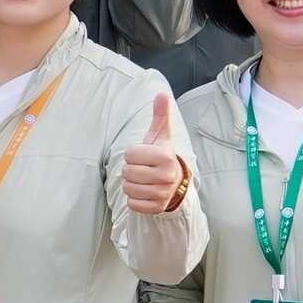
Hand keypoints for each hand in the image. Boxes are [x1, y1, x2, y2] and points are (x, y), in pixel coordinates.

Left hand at [117, 89, 188, 215]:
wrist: (175, 182)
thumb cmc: (161, 156)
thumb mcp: (160, 136)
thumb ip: (160, 115)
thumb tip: (162, 93)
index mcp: (165, 156)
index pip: (129, 154)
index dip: (133, 154)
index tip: (144, 156)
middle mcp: (166, 176)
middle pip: (126, 172)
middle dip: (131, 169)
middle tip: (143, 169)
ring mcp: (162, 194)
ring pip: (127, 188)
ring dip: (131, 184)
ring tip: (144, 180)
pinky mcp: (156, 208)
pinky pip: (132, 203)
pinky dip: (134, 199)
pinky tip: (145, 192)